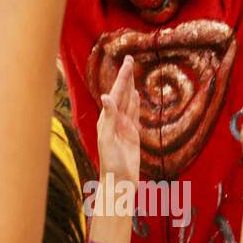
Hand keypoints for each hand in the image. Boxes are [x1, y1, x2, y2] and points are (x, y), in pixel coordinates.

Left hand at [97, 56, 139, 183]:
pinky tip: (136, 95)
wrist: (119, 182)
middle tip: (129, 59)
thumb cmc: (110, 164)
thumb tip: (106, 96)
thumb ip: (109, 117)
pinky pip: (134, 114)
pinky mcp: (132, 135)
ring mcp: (123, 127)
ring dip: (130, 87)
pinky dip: (136, 103)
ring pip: (129, 102)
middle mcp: (114, 120)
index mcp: (107, 119)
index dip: (122, 77)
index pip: (116, 93)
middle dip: (126, 77)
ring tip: (132, 72)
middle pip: (122, 93)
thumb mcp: (108, 139)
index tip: (127, 62)